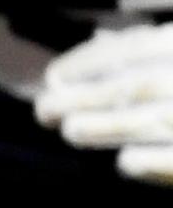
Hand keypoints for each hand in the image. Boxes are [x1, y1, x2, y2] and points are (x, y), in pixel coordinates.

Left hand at [33, 21, 172, 181]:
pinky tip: (123, 161)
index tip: (54, 76)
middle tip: (46, 109)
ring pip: (142, 121)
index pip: (130, 51)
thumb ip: (152, 46)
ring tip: (71, 130)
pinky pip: (161, 160)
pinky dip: (139, 160)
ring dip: (98, 127)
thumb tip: (98, 46)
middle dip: (80, 98)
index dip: (85, 64)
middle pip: (130, 86)